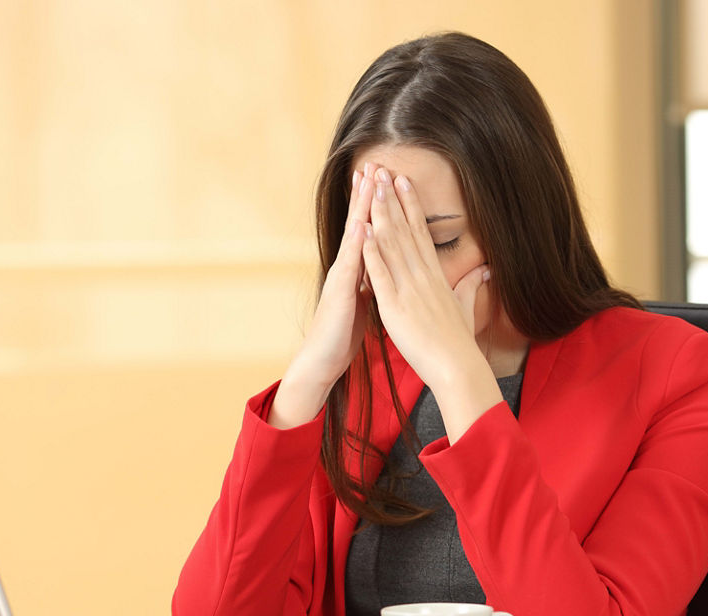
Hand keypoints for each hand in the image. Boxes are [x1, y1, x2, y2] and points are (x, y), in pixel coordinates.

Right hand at [267, 165, 376, 428]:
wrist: (322, 360)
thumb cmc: (342, 335)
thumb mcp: (364, 303)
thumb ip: (370, 283)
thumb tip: (382, 270)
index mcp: (357, 270)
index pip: (369, 230)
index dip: (376, 205)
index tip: (385, 178)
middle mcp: (347, 268)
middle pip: (359, 224)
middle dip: (366, 195)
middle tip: (374, 163)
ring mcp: (341, 278)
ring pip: (354, 236)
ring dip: (360, 208)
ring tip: (367, 181)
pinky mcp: (340, 294)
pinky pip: (351, 265)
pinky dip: (357, 244)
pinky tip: (362, 224)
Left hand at [360, 168, 500, 438]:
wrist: (457, 367)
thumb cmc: (459, 342)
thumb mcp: (466, 307)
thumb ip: (472, 286)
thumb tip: (487, 271)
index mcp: (435, 275)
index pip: (420, 232)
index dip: (410, 204)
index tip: (402, 180)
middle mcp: (422, 276)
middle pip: (405, 229)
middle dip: (392, 198)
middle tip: (382, 169)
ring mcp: (408, 289)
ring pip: (392, 245)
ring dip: (380, 215)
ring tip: (371, 188)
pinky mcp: (394, 306)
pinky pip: (381, 274)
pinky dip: (372, 252)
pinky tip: (363, 231)